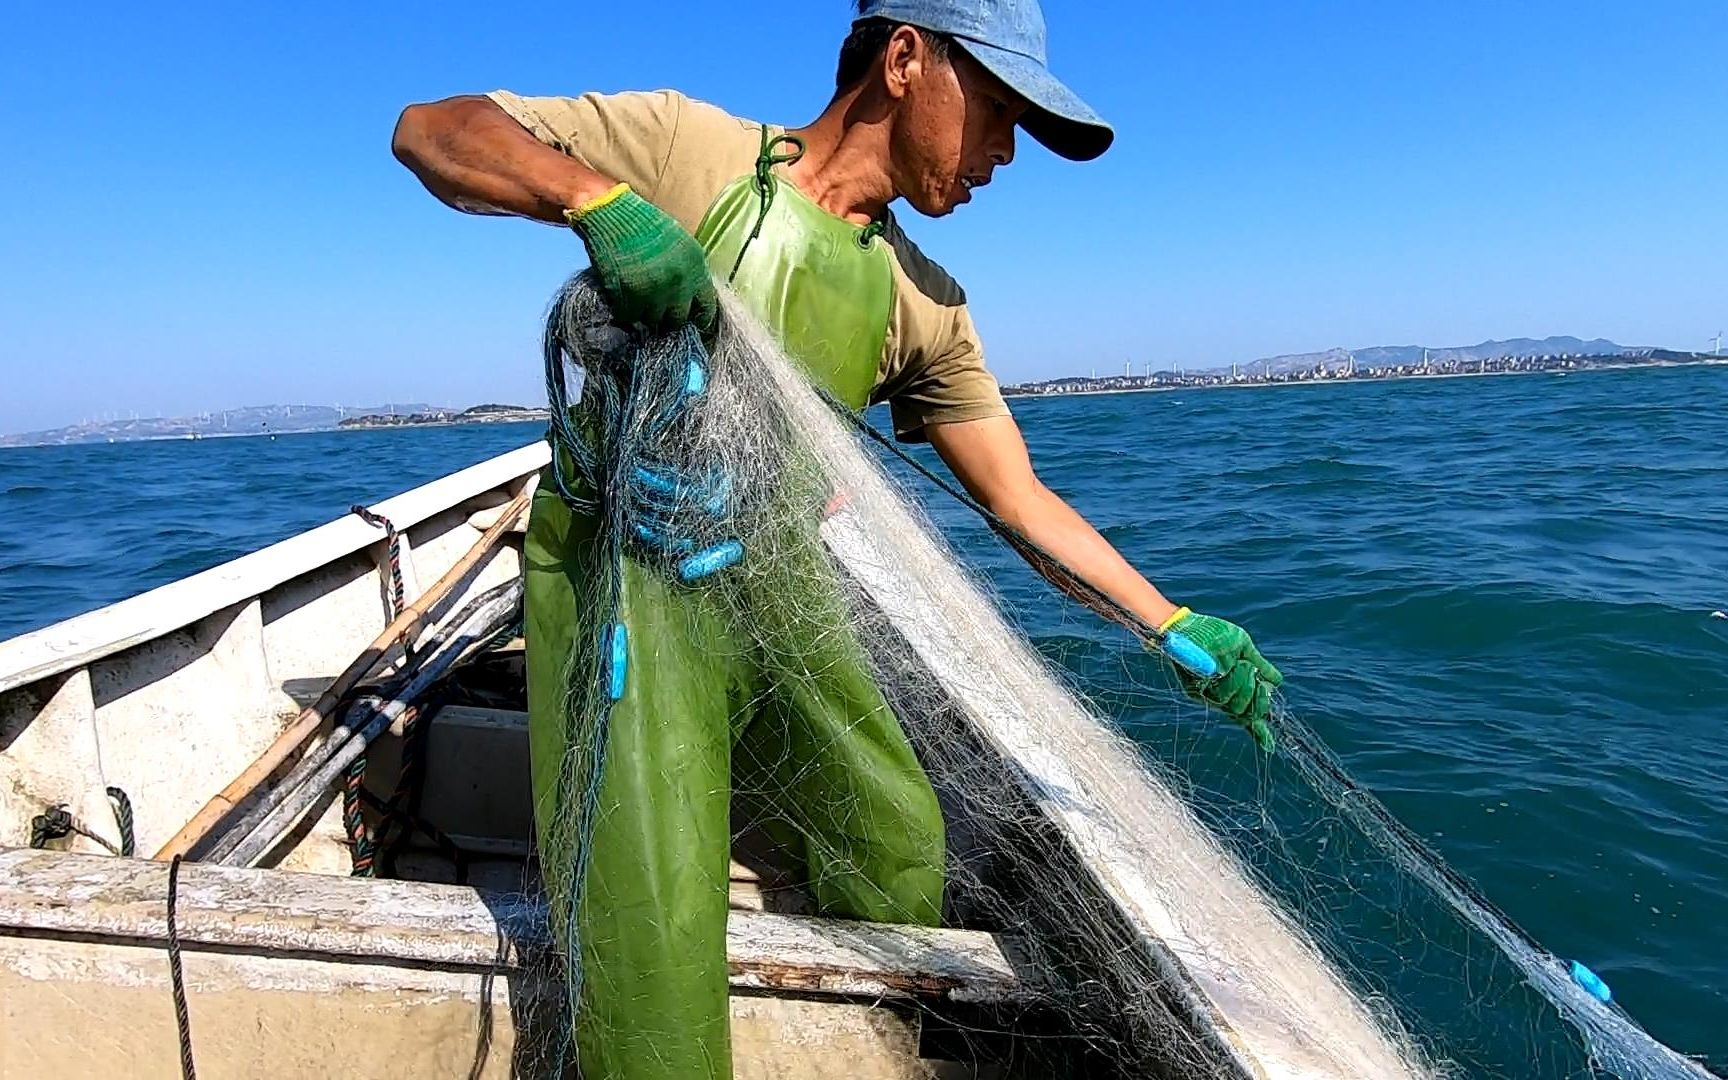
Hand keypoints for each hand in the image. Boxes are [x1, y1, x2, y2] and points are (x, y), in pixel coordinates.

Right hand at [564, 184, 717, 331]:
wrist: (613, 214)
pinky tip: (623, 299)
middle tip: (659, 312)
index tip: (692, 322)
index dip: (699, 318)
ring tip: (638, 301)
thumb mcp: (681, 245)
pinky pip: (629, 317)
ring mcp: (653, 293)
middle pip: (678, 320)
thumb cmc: (646, 225)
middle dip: (669, 318)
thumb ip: (689, 272)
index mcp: (695, 269)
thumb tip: (690, 297)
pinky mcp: (628, 297)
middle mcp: (678, 285)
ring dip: (645, 314)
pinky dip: (625, 312)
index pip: (706, 308)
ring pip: (652, 321)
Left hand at [1153, 608, 1282, 751]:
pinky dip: (1235, 678)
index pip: (1247, 716)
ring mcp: (1207, 694)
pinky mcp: (1195, 689)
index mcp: (1233, 689)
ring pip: (1235, 704)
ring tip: (1239, 663)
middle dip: (1258, 697)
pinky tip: (1238, 666)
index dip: (1259, 732)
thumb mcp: (1243, 648)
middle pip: (1245, 712)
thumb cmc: (1214, 634)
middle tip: (1255, 675)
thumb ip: (1260, 666)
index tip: (1270, 746)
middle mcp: (1220, 696)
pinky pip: (1221, 694)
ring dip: (1244, 683)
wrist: (1187, 625)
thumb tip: (1277, 682)